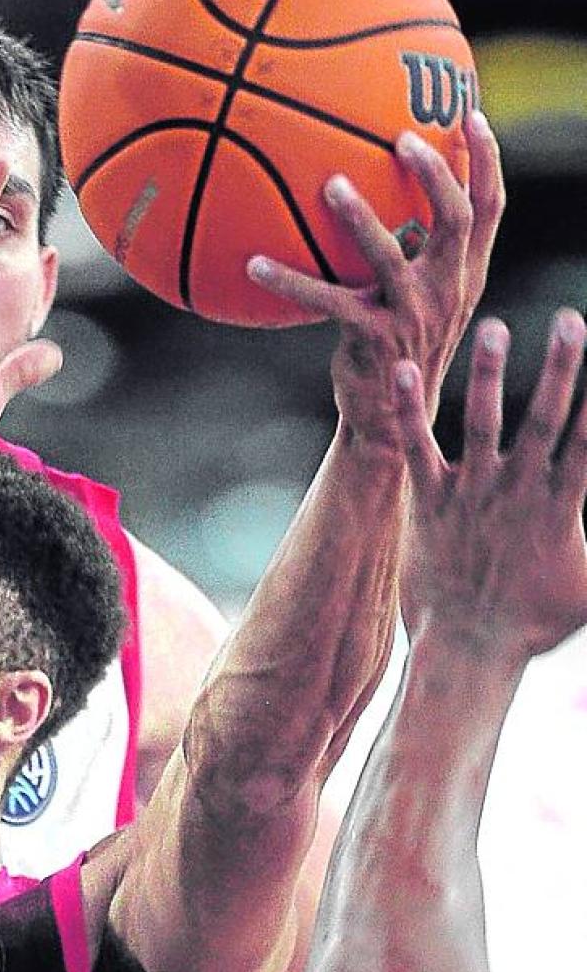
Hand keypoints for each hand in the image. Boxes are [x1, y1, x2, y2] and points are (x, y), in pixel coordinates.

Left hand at [248, 109, 503, 454]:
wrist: (391, 420)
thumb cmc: (398, 345)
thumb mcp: (420, 299)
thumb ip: (417, 251)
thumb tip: (378, 191)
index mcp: (464, 273)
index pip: (490, 208)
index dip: (486, 160)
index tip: (470, 115)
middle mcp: (448, 289)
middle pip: (456, 219)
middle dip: (435, 174)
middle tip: (403, 138)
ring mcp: (413, 315)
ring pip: (389, 254)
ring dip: (360, 217)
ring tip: (331, 184)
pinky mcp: (373, 338)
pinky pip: (326, 300)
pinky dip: (288, 280)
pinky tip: (253, 263)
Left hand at [395, 309, 586, 658]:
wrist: (467, 651)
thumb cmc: (532, 625)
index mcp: (562, 506)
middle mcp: (519, 492)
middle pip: (546, 419)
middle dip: (562, 369)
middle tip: (570, 319)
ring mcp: (472, 496)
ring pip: (484, 425)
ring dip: (491, 376)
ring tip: (494, 329)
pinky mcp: (428, 504)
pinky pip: (418, 450)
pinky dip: (409, 412)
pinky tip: (401, 372)